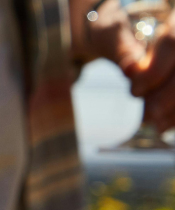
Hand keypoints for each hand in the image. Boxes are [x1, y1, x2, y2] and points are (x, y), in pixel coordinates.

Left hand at [91, 0, 174, 128]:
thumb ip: (122, 47)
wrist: (123, 31)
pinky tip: (166, 123)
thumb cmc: (117, 28)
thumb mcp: (111, 31)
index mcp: (172, 15)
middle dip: (170, 94)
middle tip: (149, 114)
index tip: (135, 90)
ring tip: (156, 122)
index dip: (156, 70)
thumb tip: (131, 67)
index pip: (174, 41)